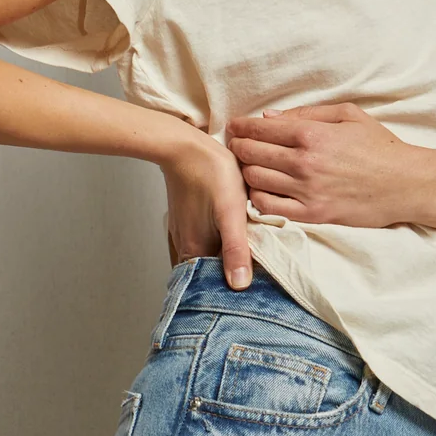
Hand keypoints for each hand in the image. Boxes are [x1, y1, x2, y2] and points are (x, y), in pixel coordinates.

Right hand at [158, 127, 253, 287]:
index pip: (214, 283)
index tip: (252, 290)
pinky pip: (200, 242)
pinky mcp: (185, 219)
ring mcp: (183, 232)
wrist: (183, 146)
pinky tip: (225, 238)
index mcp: (195, 250)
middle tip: (251, 277)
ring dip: (220, 262)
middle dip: (226, 278)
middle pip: (207, 273)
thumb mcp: (230, 213)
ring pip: (203, 257)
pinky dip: (213, 247)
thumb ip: (235, 250)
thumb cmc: (210, 174)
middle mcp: (184, 246)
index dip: (232, 289)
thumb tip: (239, 286)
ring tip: (243, 260)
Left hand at [225, 102, 416, 228]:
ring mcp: (307, 191)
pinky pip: (269, 207)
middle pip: (251, 154)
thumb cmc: (380, 147)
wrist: (406, 184)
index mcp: (312, 134)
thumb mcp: (349, 115)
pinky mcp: (312, 214)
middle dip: (239, 147)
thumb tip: (270, 117)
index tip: (235, 127)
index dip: (241, 127)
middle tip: (237, 146)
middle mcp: (304, 162)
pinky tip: (263, 191)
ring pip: (255, 180)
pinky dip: (258, 198)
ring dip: (247, 172)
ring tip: (251, 167)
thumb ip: (307, 113)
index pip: (260, 129)